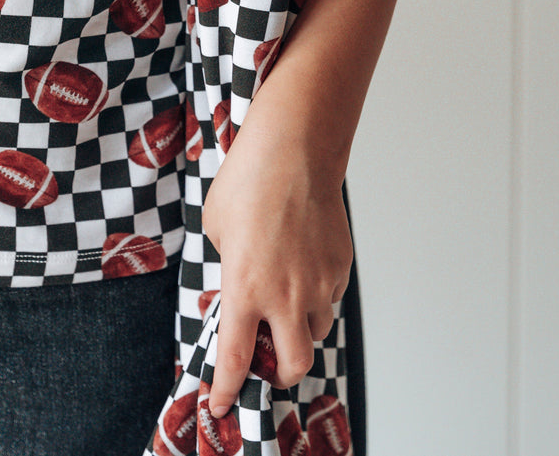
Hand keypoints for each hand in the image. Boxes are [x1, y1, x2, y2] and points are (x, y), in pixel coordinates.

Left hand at [199, 107, 353, 418]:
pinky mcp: (340, 268)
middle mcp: (285, 296)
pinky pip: (329, 297)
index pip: (236, 359)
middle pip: (293, 364)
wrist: (293, 153)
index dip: (227, 389)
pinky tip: (301, 267)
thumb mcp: (217, 230)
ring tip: (283, 303)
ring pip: (316, 330)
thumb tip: (239, 284)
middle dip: (279, 373)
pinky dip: (315, 296)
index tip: (220, 405)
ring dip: (298, 330)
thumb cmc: (248, 183)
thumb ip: (229, 267)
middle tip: (267, 362)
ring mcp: (318, 284)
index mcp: (245, 289)